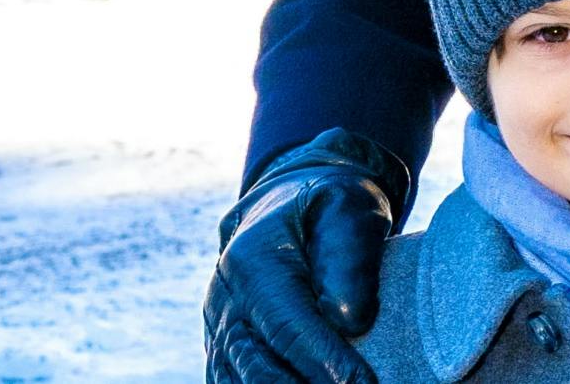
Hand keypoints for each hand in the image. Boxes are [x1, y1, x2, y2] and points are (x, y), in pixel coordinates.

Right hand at [204, 129, 407, 383]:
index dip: (326, 363)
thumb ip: (349, 260)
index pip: (289, 328)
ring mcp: (218, 329)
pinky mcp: (223, 349)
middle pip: (259, 369)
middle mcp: (225, 301)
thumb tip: (351, 322)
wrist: (291, 203)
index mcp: (252, 262)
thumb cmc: (330, 207)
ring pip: (241, 383)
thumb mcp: (349, 211)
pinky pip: (232, 383)